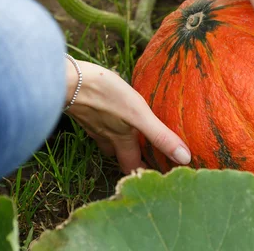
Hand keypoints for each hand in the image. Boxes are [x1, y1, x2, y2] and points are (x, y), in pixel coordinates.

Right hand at [64, 58, 190, 173]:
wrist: (68, 80)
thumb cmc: (105, 95)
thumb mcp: (139, 115)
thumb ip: (160, 136)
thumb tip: (184, 158)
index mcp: (120, 139)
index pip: (132, 165)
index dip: (143, 171)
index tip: (156, 173)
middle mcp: (105, 135)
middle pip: (117, 154)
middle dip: (130, 157)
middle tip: (146, 155)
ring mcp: (92, 122)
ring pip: (106, 138)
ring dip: (118, 139)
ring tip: (131, 133)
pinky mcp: (83, 108)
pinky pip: (97, 121)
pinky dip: (107, 121)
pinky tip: (112, 110)